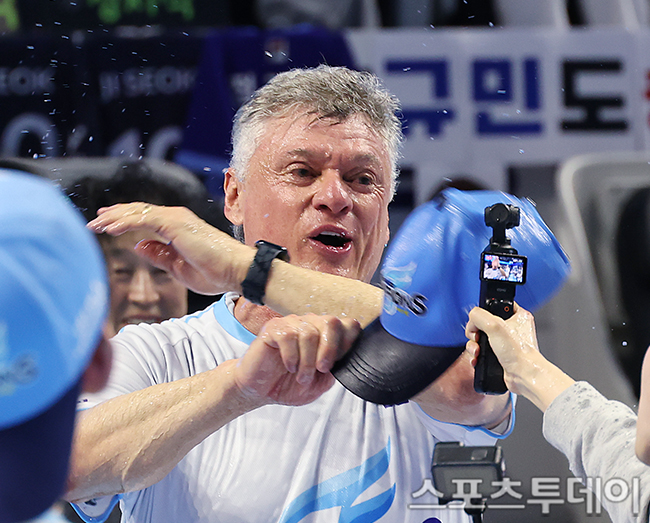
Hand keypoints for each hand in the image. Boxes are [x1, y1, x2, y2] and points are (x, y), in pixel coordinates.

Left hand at [87, 202, 251, 294]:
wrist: (236, 271)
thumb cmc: (215, 272)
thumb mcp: (179, 268)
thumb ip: (159, 255)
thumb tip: (139, 246)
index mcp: (178, 227)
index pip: (146, 218)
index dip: (124, 219)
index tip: (107, 224)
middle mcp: (176, 218)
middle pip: (138, 211)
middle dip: (114, 215)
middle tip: (94, 220)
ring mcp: (176, 219)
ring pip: (137, 212)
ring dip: (114, 218)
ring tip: (95, 225)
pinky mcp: (175, 224)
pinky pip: (143, 219)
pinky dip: (124, 222)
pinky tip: (110, 229)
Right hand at [234, 314, 360, 406]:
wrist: (260, 391)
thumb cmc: (288, 385)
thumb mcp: (319, 384)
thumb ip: (334, 371)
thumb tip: (346, 360)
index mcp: (325, 335)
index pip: (347, 325)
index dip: (348, 341)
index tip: (339, 362)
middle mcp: (310, 324)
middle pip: (331, 322)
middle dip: (329, 350)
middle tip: (322, 369)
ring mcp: (291, 324)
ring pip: (310, 333)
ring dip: (308, 361)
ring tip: (301, 376)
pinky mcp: (273, 328)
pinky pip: (289, 336)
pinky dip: (292, 356)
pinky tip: (289, 366)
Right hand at [465, 304, 573, 411]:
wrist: (524, 377)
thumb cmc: (520, 354)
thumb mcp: (495, 326)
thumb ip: (479, 315)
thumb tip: (472, 317)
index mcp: (518, 316)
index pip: (496, 305)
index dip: (484, 311)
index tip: (480, 319)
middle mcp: (512, 328)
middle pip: (483, 322)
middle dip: (475, 331)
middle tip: (477, 336)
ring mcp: (506, 342)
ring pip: (481, 337)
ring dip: (473, 345)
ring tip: (477, 351)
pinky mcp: (500, 354)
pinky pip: (482, 350)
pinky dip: (476, 355)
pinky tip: (477, 358)